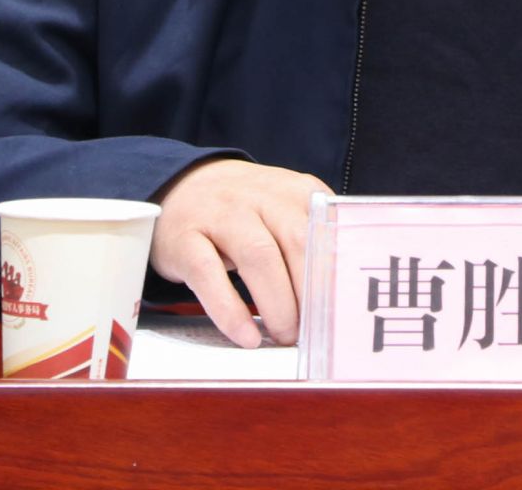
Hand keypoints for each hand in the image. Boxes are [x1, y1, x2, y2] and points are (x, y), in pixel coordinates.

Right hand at [149, 159, 330, 348]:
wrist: (179, 185)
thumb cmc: (244, 211)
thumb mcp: (283, 208)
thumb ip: (313, 238)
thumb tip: (342, 294)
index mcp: (294, 191)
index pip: (327, 231)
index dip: (337, 275)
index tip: (342, 311)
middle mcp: (260, 197)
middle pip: (297, 243)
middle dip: (310, 293)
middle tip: (314, 332)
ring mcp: (221, 215)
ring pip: (259, 256)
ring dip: (278, 304)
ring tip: (284, 336)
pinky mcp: (185, 239)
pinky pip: (208, 275)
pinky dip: (230, 311)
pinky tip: (246, 336)